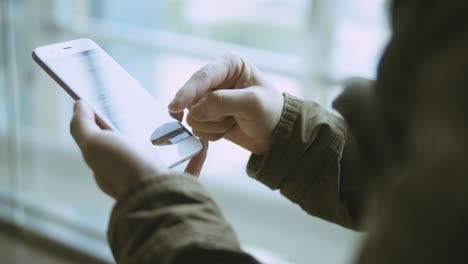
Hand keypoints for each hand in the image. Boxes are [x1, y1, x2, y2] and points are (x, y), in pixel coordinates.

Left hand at [70, 101, 207, 198]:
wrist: (158, 196)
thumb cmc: (124, 169)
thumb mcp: (94, 144)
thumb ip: (82, 125)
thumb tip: (79, 105)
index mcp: (109, 166)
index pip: (107, 139)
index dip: (110, 119)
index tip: (120, 100)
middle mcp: (131, 174)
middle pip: (138, 145)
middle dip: (145, 126)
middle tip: (154, 106)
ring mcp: (156, 179)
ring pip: (166, 155)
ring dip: (173, 138)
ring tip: (180, 119)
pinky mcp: (179, 184)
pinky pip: (190, 166)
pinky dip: (196, 153)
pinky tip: (201, 140)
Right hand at [169, 53, 283, 154]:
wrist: (275, 135)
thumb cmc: (270, 112)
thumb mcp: (252, 103)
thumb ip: (222, 103)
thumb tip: (193, 112)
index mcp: (229, 65)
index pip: (202, 77)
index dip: (187, 92)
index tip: (175, 107)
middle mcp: (216, 79)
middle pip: (193, 98)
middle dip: (211, 114)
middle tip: (231, 118)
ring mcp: (209, 98)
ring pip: (193, 116)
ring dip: (213, 125)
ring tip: (232, 121)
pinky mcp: (206, 116)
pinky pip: (197, 128)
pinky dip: (212, 133)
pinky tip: (227, 128)